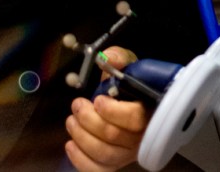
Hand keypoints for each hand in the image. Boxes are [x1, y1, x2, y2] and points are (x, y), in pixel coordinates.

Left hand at [64, 47, 149, 171]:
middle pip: (114, 136)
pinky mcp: (116, 163)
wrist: (132, 101)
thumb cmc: (131, 85)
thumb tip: (108, 58)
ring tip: (71, 121)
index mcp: (149, 111)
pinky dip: (81, 160)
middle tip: (77, 105)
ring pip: (105, 154)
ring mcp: (128, 152)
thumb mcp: (128, 65)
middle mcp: (141, 136)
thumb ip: (119, 58)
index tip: (97, 100)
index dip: (112, 111)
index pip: (134, 118)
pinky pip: (99, 170)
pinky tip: (71, 144)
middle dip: (89, 119)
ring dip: (82, 137)